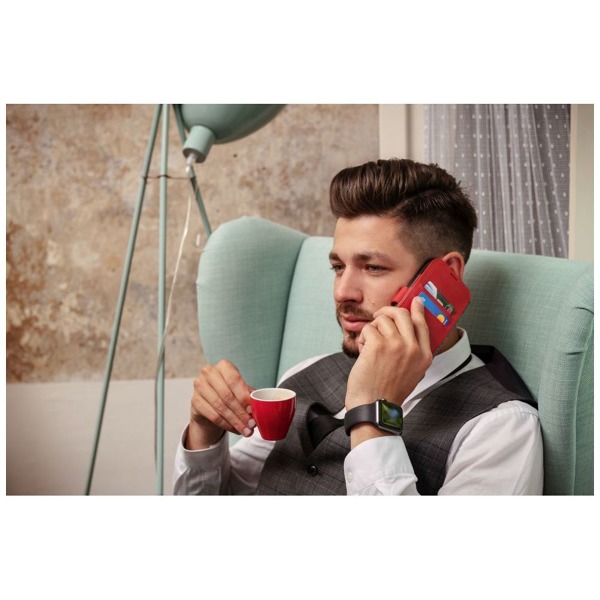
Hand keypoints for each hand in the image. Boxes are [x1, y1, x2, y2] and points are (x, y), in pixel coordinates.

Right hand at [186, 359, 255, 448]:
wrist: (209, 402)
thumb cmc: (229, 392)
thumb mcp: (240, 390)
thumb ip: (248, 394)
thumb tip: (257, 403)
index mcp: (223, 366)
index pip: (233, 379)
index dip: (243, 395)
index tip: (251, 409)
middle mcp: (209, 373)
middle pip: (227, 395)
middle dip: (241, 412)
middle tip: (251, 424)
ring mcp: (199, 386)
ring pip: (220, 407)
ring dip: (235, 421)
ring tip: (246, 430)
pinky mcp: (194, 400)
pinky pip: (213, 415)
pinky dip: (226, 424)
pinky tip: (235, 429)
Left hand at [346, 296, 432, 411]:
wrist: (374, 406)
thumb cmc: (387, 391)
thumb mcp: (412, 372)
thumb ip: (413, 351)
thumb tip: (406, 330)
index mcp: (424, 355)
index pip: (423, 324)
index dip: (418, 309)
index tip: (416, 300)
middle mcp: (413, 348)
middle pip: (402, 314)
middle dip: (387, 311)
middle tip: (379, 316)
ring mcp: (396, 345)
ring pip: (382, 320)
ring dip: (372, 330)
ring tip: (369, 345)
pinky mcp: (378, 345)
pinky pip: (368, 328)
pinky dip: (363, 338)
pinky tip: (363, 351)